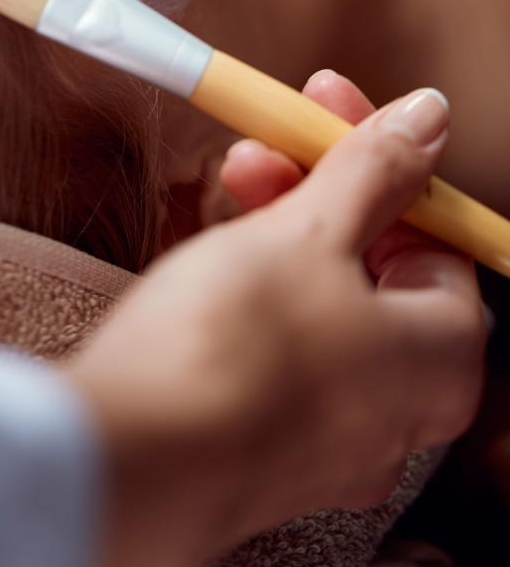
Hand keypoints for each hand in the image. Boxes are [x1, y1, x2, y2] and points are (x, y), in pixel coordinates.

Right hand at [68, 78, 485, 566]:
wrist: (127, 458)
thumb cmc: (234, 349)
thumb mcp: (308, 231)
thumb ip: (375, 170)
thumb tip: (429, 119)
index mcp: (439, 360)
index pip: (435, 234)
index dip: (381, 157)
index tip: (329, 109)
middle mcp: (397, 409)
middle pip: (375, 264)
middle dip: (319, 185)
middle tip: (268, 139)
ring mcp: (328, 435)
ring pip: (320, 301)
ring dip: (280, 226)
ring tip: (227, 182)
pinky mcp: (262, 442)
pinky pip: (278, 344)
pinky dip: (254, 287)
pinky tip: (213, 253)